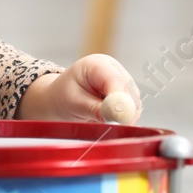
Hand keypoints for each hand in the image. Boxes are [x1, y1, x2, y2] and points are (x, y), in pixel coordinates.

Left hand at [19, 53, 140, 122]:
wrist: (58, 100)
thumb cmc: (63, 97)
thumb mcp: (74, 103)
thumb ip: (95, 109)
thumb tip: (116, 116)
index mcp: (97, 64)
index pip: (115, 79)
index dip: (119, 99)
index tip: (118, 118)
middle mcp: (113, 69)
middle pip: (129, 91)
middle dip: (123, 112)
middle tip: (114, 128)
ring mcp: (122, 81)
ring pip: (134, 102)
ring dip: (124, 117)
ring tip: (104, 123)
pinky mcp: (126, 94)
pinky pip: (132, 110)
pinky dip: (124, 119)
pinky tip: (110, 122)